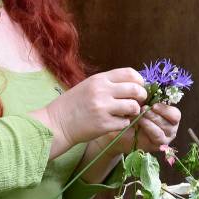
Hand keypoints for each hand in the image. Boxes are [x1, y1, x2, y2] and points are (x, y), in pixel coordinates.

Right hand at [29, 68, 147, 155]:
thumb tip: (134, 85)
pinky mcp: (104, 124)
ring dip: (134, 111)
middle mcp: (102, 91)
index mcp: (99, 79)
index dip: (139, 81)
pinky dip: (124, 123)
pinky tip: (116, 122)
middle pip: (135, 90)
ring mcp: (103, 108)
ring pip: (133, 107)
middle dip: (142, 96)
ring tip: (126, 113)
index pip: (129, 73)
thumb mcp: (89, 86)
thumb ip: (109, 84)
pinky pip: (125, 123)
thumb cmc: (74, 104)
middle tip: (138, 102)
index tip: (139, 88)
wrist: (57, 123)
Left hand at [96, 102, 180, 155]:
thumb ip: (147, 98)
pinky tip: (141, 122)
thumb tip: (150, 90)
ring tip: (141, 114)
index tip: (153, 104)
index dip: (166, 108)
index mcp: (169, 115)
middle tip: (144, 108)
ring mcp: (166, 136)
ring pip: (166, 127)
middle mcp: (170, 126)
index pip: (175, 113)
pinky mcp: (159, 144)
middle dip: (158, 113)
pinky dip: (150, 127)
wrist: (120, 131)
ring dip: (153, 119)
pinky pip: (158, 136)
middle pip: (173, 119)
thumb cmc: (132, 115)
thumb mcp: (140, 104)